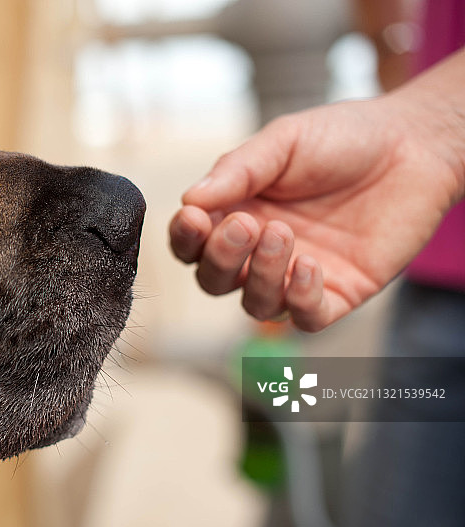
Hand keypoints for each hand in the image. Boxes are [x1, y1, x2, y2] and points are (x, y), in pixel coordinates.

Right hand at [170, 94, 463, 330]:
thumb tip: (189, 201)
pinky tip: (309, 264)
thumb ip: (236, 170)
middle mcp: (260, 251)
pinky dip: (299, 299)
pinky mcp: (338, 293)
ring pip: (256, 305)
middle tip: (246, 224)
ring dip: (259, 276)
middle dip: (221, 258)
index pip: (193, 244)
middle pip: (215, 281)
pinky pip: (305, 318)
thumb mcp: (282, 141)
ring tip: (282, 233)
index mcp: (238, 213)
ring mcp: (296, 275)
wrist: (412, 144)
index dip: (185, 239)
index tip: (195, 217)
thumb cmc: (342, 137)